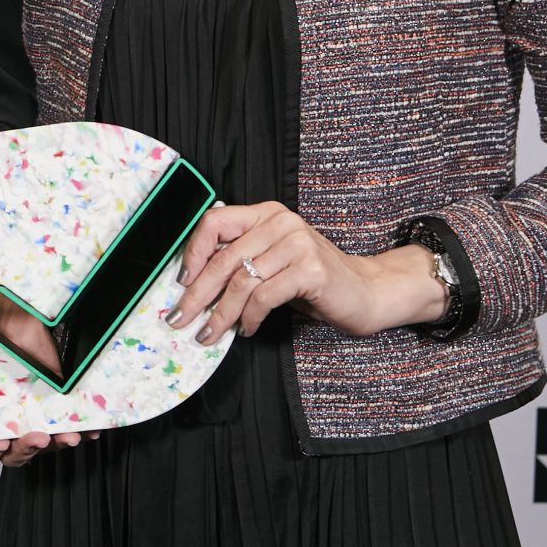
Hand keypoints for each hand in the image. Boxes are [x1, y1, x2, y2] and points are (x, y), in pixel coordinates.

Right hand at [0, 308, 80, 468]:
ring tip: (68, 434)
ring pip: (45, 443)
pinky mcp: (57, 399)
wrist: (8, 302)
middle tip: (37, 436)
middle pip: (13, 452)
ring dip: (57, 444)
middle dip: (26, 451)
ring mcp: (34, 410)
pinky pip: (71, 424)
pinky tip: (88, 426)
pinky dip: (82, 430)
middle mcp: (6, 415)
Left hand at [167, 202, 447, 343]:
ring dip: (221, 313)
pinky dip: (250, 317)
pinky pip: (264, 296)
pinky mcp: (310, 269)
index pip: (214, 222)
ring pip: (242, 282)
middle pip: (224, 258)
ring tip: (212, 333)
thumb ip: (240, 259)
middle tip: (181, 318)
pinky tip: (247, 328)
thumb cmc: (311, 279)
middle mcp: (281, 222)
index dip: (192, 252)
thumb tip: (190, 281)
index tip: (180, 282)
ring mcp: (297, 243)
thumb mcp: (271, 260)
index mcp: (266, 213)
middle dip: (198, 293)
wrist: (365, 292)